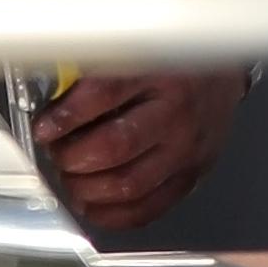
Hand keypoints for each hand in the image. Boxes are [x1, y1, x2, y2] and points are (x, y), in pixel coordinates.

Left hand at [33, 65, 250, 234]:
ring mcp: (187, 149)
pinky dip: (114, 215)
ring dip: (88, 189)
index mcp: (157, 72)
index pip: (102, 96)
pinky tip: (94, 205)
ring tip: (72, 180)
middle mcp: (175, 112)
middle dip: (73, 157)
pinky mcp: (192, 174)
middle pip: (114, 147)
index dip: (65, 117)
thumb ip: (94, 72)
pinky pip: (150, 208)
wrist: (222, 76)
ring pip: (129, 184)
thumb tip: (51, 96)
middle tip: (58, 154)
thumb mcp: (134, 51)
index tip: (45, 128)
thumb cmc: (172, 64)